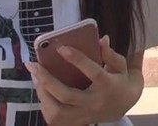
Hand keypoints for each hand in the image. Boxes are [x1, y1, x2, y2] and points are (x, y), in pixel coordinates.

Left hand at [26, 35, 142, 125]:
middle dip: (47, 80)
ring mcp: (84, 115)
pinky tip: (41, 89)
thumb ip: (111, 54)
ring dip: (43, 93)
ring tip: (35, 76)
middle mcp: (95, 103)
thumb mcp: (122, 66)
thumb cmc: (121, 82)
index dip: (78, 60)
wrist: (124, 107)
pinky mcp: (76, 122)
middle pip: (67, 95)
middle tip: (33, 64)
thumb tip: (101, 39)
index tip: (61, 48)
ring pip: (57, 111)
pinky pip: (54, 118)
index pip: (94, 73)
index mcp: (109, 86)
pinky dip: (45, 103)